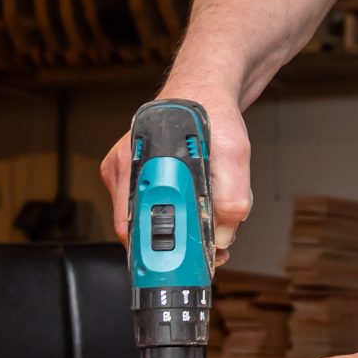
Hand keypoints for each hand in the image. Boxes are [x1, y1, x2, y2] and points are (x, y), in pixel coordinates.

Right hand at [100, 84, 253, 264]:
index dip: (158, 253)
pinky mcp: (133, 175)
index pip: (134, 226)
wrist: (203, 91)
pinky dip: (176, 213)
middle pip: (140, 229)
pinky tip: (197, 203)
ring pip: (148, 220)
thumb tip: (222, 235)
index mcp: (137, 161)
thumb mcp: (234, 152)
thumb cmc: (211, 114)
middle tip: (209, 251)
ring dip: (179, 228)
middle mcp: (124, 168)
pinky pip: (151, 207)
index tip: (181, 266)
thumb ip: (232, 195)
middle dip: (176, 245)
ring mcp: (125, 172)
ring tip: (209, 220)